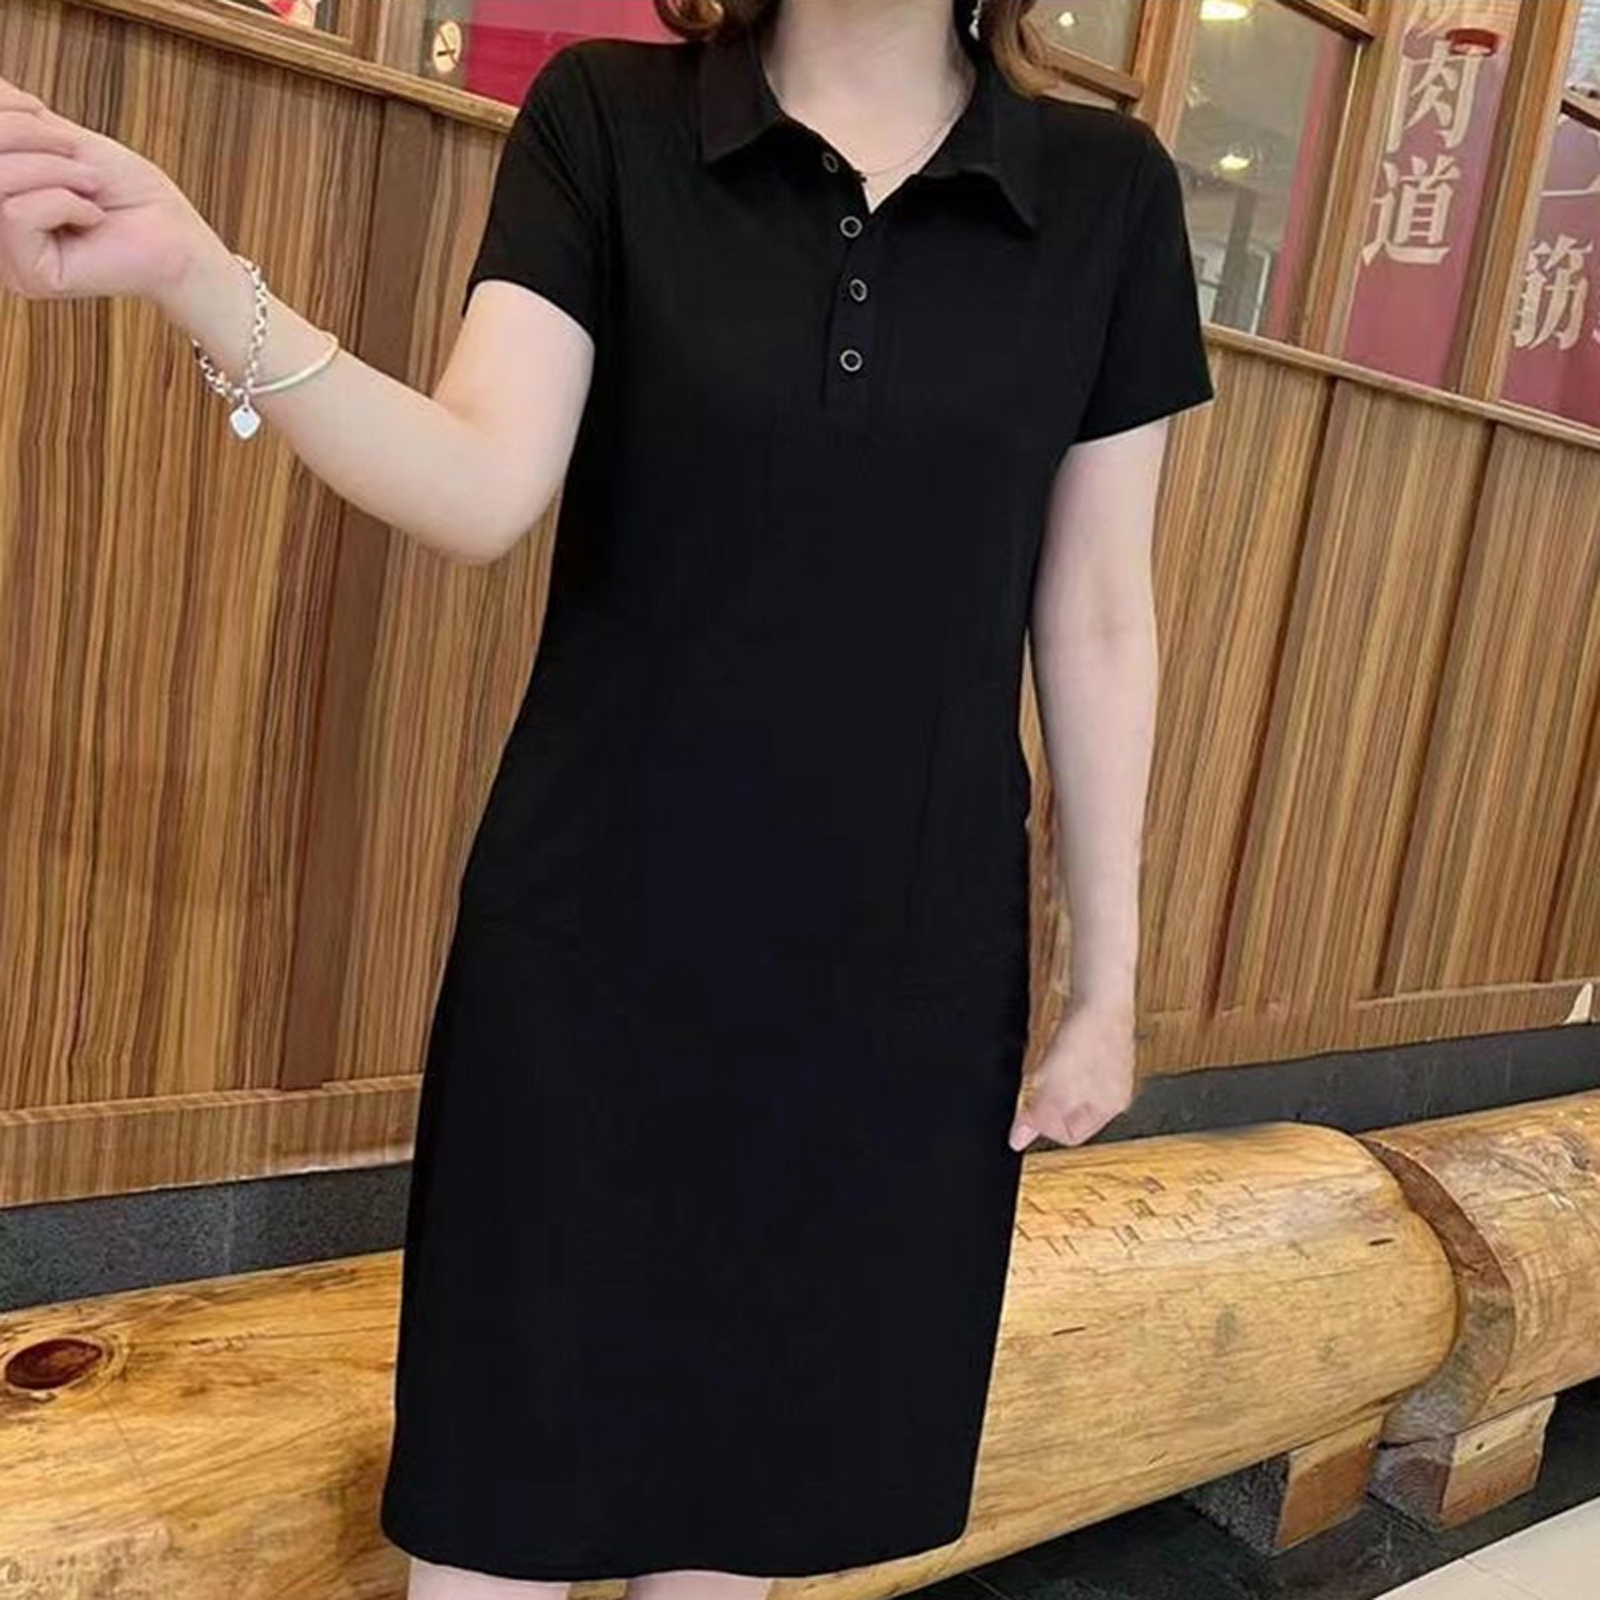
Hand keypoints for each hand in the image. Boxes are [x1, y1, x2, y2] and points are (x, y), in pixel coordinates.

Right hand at [0, 75, 218, 302]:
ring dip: (54, 170)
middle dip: (29, 135)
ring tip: (91, 186)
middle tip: (79, 157)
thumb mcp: (61, 139)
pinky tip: (94, 218)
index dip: (3, 110)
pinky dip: (65, 202)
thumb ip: (15, 118)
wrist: (177, 235)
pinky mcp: (32, 278)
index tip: (40, 111)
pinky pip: (17, 215)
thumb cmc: (128, 191)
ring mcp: (9, 259)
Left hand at [1008, 995, 1136, 1149]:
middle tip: (1033, 1087)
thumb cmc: (1089, 1037)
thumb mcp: (1057, 1085)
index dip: (1045, 1128)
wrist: (1099, 991)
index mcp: (1112, 1106)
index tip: (1027, 1114)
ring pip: (1070, 1087)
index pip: (1072, 1134)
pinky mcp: (1098, 1044)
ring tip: (1043, 1067)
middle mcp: (1115, 1089)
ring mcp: (1109, 1066)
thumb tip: (1018, 1140)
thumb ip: (1038, 1115)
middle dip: (1048, 1103)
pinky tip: (1053, 1049)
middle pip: (1071, 1111)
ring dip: (1051, 1082)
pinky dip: (1058, 1060)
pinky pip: (1073, 1063)